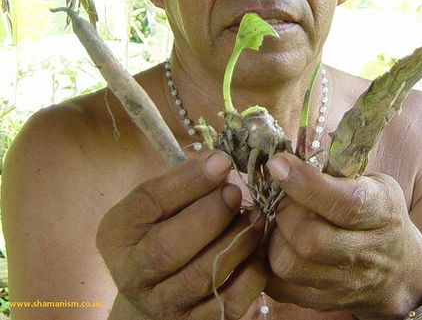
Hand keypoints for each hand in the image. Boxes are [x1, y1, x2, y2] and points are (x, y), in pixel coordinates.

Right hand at [96, 150, 266, 319]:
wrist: (154, 294)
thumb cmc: (159, 234)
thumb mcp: (155, 207)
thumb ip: (181, 185)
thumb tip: (221, 162)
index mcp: (117, 235)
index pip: (148, 203)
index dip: (188, 181)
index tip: (222, 161)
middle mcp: (133, 274)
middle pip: (168, 247)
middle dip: (210, 215)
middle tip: (236, 192)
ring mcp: (163, 305)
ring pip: (201, 276)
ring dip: (236, 241)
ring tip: (256, 217)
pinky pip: (229, 301)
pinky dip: (250, 271)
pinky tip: (257, 247)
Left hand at [265, 153, 421, 319]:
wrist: (397, 270)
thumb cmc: (377, 215)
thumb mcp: (371, 183)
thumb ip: (337, 171)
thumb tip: (288, 156)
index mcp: (381, 212)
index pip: (345, 203)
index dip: (306, 183)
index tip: (277, 164)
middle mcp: (366, 253)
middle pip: (311, 239)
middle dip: (285, 211)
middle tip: (283, 198)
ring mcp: (344, 284)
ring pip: (289, 264)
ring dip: (274, 237)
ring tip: (281, 222)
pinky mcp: (322, 301)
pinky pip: (278, 285)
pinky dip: (266, 260)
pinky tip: (277, 241)